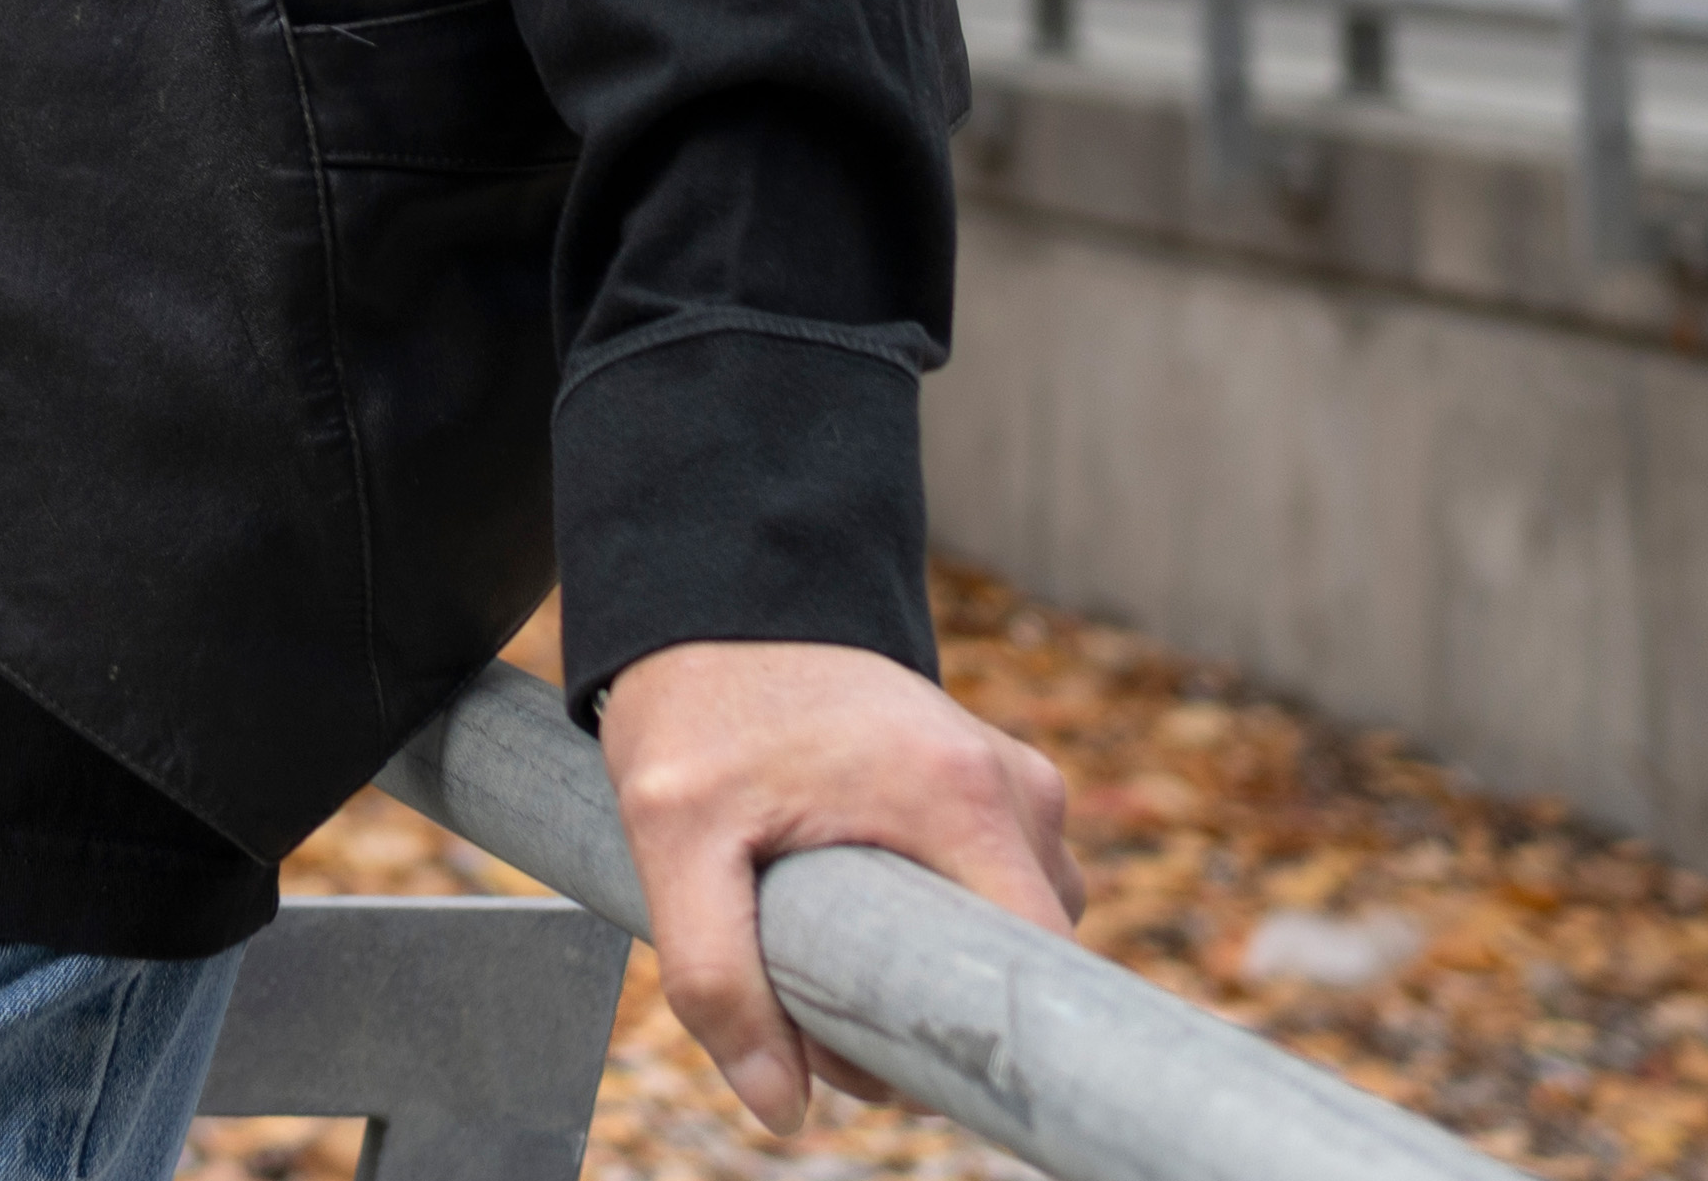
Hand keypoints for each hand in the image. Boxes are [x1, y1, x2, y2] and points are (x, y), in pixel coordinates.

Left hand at [594, 635, 1079, 1135]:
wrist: (712, 599)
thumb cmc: (698, 711)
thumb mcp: (672, 838)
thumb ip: (716, 977)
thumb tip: (781, 1108)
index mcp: (960, 797)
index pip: (1034, 967)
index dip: (975, 1044)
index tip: (891, 1061)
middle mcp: (1012, 782)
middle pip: (1022, 959)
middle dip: (935, 1012)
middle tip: (821, 1004)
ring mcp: (1010, 775)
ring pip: (1010, 928)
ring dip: (935, 964)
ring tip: (826, 945)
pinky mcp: (989, 776)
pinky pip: (996, 883)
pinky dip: (939, 916)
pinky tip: (855, 904)